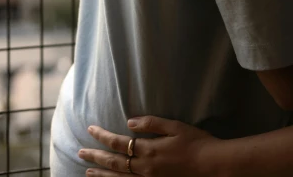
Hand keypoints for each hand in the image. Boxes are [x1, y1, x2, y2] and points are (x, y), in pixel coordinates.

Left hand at [78, 116, 224, 176]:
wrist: (211, 165)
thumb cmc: (196, 142)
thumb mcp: (175, 126)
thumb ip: (151, 123)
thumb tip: (129, 121)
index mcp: (148, 150)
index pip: (119, 143)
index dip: (103, 136)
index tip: (90, 130)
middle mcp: (145, 168)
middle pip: (114, 163)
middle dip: (95, 157)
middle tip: (80, 153)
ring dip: (102, 175)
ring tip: (88, 172)